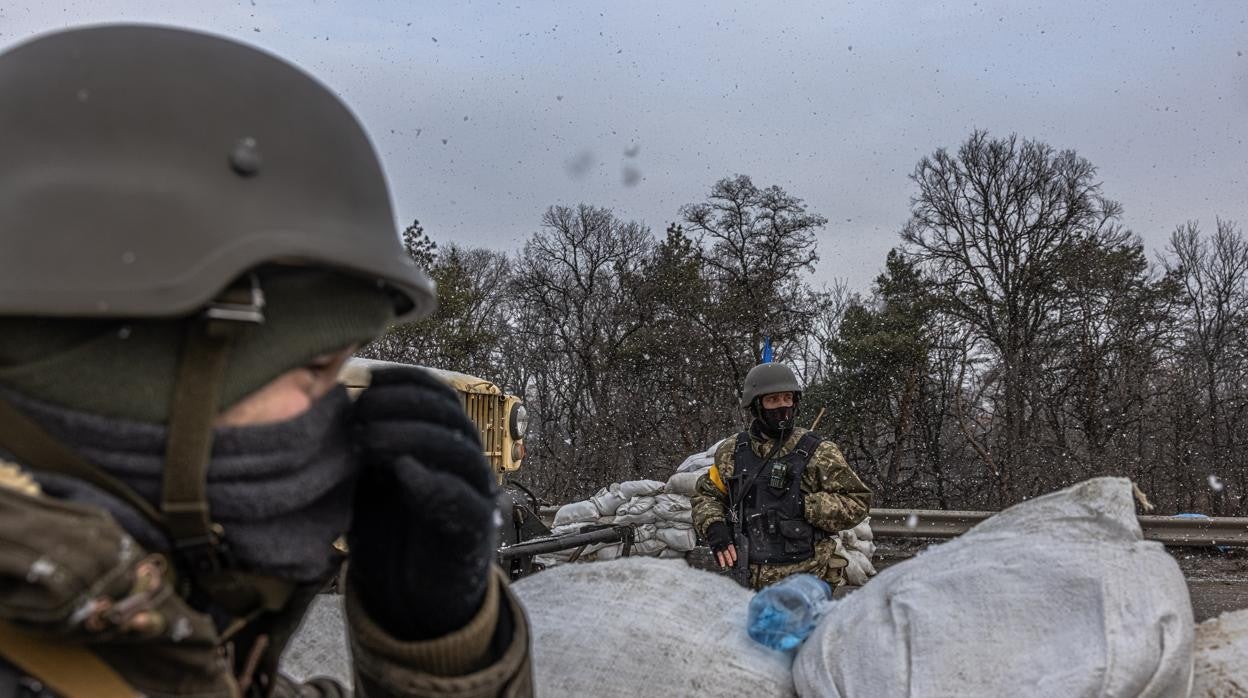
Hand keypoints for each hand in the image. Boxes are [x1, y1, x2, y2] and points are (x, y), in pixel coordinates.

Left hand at [347, 367, 497, 640]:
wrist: (410, 599)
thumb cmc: (389, 534)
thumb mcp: (369, 481)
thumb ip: (367, 446)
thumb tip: (344, 404)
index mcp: (443, 443)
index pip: (439, 395)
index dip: (408, 380)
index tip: (369, 380)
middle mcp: (466, 462)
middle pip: (450, 415)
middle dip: (402, 405)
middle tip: (360, 413)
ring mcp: (476, 494)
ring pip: (459, 449)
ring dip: (412, 436)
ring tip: (368, 441)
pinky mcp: (475, 531)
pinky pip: (464, 499)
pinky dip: (434, 482)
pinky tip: (403, 473)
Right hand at [705, 521, 737, 568]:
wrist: (713, 525)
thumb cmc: (723, 530)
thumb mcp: (729, 533)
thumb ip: (732, 540)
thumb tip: (738, 549)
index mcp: (726, 537)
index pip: (730, 546)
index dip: (733, 553)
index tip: (735, 558)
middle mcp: (721, 541)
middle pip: (724, 550)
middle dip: (728, 558)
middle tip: (731, 564)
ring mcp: (715, 543)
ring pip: (718, 552)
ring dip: (721, 559)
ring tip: (724, 565)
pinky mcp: (711, 545)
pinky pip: (714, 552)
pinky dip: (716, 558)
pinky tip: (718, 563)